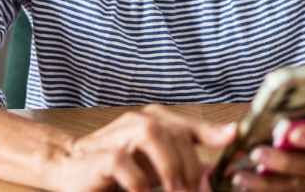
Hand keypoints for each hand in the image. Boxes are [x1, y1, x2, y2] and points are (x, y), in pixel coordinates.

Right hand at [43, 104, 235, 191]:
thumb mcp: (156, 168)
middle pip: (174, 132)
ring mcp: (117, 134)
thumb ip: (185, 161)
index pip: (186, 125)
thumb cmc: (115, 172)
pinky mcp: (100, 154)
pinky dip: (139, 182)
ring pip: (152, 134)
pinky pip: (124, 162)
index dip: (211, 132)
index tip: (233, 138)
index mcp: (152, 122)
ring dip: (169, 169)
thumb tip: (220, 162)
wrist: (70, 171)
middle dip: (190, 168)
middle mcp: (137, 122)